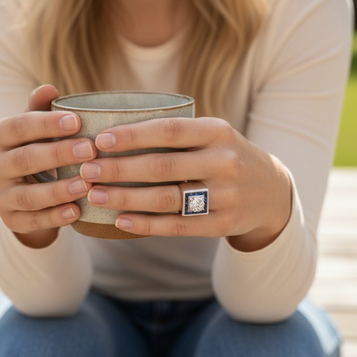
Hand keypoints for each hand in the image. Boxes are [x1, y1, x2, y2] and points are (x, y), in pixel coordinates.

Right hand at [0, 85, 96, 245]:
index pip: (19, 127)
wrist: (24, 189)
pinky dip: (55, 218)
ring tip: (87, 183)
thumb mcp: (37, 127)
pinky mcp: (9, 220)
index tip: (77, 121)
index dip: (47, 124)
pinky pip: (32, 221)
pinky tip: (77, 211)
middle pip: (24, 160)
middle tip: (90, 150)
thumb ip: (41, 108)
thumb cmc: (36, 146)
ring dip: (59, 190)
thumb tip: (48, 88)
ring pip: (28, 196)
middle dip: (58, 155)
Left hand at [81, 117, 291, 247]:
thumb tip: (111, 129)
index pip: (168, 131)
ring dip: (125, 198)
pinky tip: (120, 220)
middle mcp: (224, 161)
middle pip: (162, 167)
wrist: (271, 191)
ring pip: (166, 199)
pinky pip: (177, 226)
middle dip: (119, 169)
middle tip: (86, 169)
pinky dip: (145, 224)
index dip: (132, 135)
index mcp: (217, 131)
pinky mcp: (222, 224)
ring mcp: (225, 195)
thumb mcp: (212, 134)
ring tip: (95, 194)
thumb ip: (174, 132)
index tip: (100, 140)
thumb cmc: (224, 155)